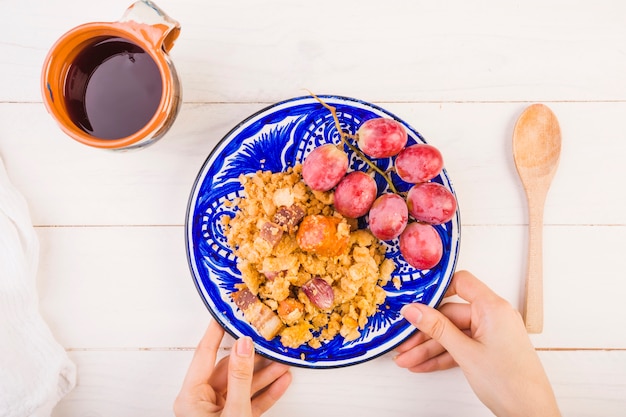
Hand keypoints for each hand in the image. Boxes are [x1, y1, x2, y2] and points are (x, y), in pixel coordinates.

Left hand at [174, 320, 291, 416]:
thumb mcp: (235, 412)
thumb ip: (240, 378)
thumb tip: (244, 345)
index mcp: (191, 397)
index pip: (204, 354)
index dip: (215, 331)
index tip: (225, 313)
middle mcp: (200, 402)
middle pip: (228, 369)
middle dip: (253, 358)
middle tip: (267, 342)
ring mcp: (216, 411)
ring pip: (242, 384)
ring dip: (264, 375)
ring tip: (282, 362)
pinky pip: (248, 400)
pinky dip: (265, 393)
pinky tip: (281, 382)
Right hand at [394, 270, 560, 416]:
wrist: (530, 414)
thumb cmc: (510, 383)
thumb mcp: (465, 353)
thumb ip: (437, 328)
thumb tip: (414, 310)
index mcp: (493, 308)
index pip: (461, 284)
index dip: (437, 291)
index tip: (415, 302)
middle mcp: (494, 317)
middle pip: (451, 315)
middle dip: (425, 332)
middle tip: (404, 342)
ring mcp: (491, 334)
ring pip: (453, 334)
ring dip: (429, 348)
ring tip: (408, 359)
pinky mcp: (489, 350)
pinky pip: (461, 346)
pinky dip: (443, 355)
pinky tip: (423, 364)